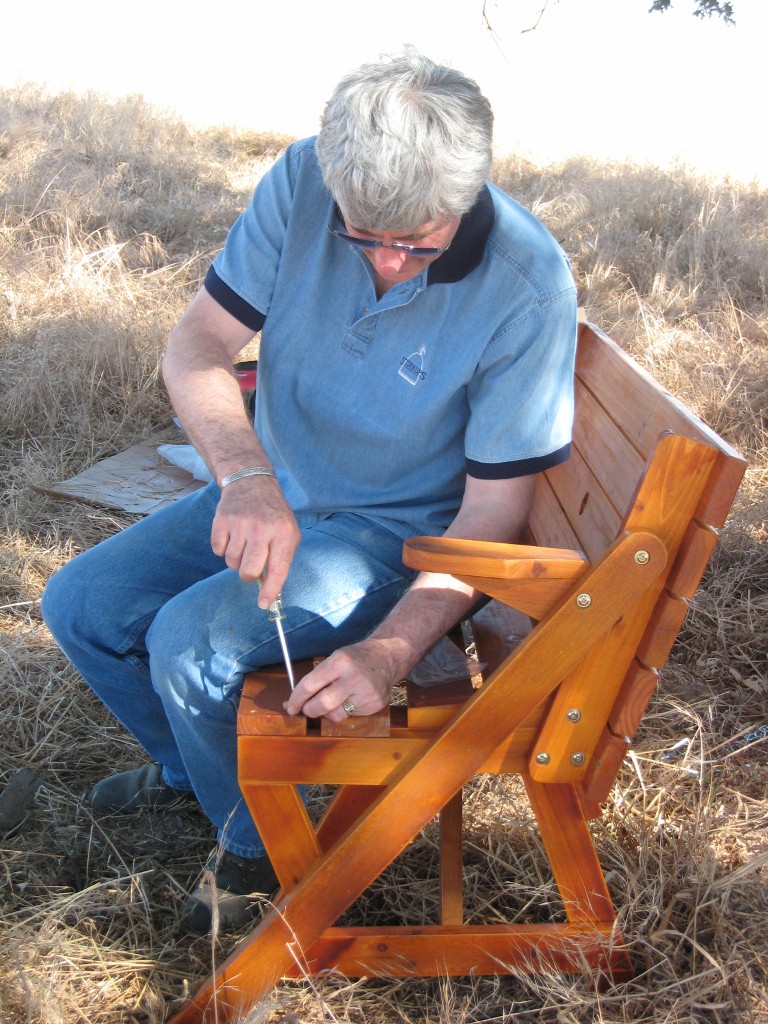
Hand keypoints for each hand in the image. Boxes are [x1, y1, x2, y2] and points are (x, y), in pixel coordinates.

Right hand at [210, 476, 299, 606]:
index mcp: (283, 533)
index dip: (270, 591)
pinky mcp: (222, 520)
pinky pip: (217, 550)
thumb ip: (281, 559)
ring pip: (231, 563)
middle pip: (248, 571)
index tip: (264, 604)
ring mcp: (241, 524)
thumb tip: (271, 590)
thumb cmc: (273, 513)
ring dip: (236, 559)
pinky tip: (232, 535)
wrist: (251, 481)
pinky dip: (223, 548)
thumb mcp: (288, 532)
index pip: (277, 569)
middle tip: (251, 565)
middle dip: (248, 575)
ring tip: (243, 542)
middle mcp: (262, 529)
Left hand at [283, 640, 398, 721]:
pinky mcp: (375, 704)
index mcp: (340, 661)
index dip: (296, 699)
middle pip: (322, 704)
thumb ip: (316, 679)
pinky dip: (347, 710)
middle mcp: (354, 677)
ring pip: (337, 715)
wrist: (387, 657)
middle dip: (309, 710)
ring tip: (334, 701)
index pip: (310, 684)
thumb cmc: (354, 658)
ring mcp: (367, 692)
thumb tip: (292, 702)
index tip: (290, 707)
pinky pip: (352, 716)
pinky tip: (353, 699)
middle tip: (307, 709)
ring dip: (329, 712)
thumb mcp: (335, 658)